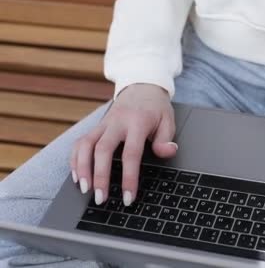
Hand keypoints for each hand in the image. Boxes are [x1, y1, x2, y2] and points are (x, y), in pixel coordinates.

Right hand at [70, 83, 177, 205]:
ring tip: (84, 189)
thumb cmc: (156, 108)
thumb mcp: (168, 121)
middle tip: (100, 198)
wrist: (142, 86)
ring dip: (82, 168)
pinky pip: (80, 142)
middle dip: (99, 176)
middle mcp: (117, 122)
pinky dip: (76, 159)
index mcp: (137, 122)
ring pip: (86, 145)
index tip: (127, 197)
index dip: (129, 177)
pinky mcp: (96, 126)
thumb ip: (166, 138)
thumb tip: (167, 152)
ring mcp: (104, 123)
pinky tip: (77, 175)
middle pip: (102, 150)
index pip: (131, 154)